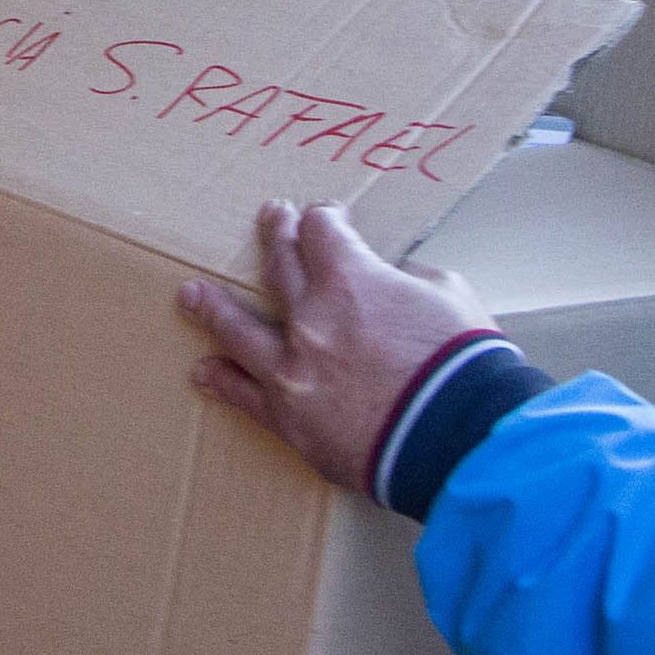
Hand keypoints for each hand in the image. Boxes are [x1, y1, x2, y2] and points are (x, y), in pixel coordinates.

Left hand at [175, 200, 494, 492]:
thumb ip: (408, 281)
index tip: (327, 219)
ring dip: (212, 308)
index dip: (325, 218)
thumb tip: (392, 285)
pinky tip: (205, 372)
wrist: (458, 436)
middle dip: (275, 237)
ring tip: (191, 296)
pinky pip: (245, 395)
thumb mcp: (449, 294)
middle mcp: (310, 317)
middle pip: (279, 264)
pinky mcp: (289, 418)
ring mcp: (292, 369)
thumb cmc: (464, 364)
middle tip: (270, 222)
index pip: (322, 230)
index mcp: (350, 278)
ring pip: (237, 329)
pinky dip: (223, 381)